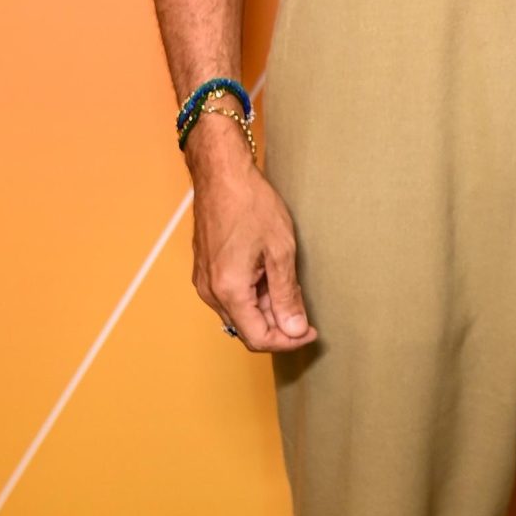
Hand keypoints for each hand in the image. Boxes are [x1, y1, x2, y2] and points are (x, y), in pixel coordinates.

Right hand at [187, 123, 317, 350]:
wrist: (221, 173)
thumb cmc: (250, 204)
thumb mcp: (280, 250)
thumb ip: (287, 295)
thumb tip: (294, 330)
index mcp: (228, 290)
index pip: (258, 338)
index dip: (288, 341)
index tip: (311, 331)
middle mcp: (210, 291)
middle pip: (247, 328)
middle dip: (279, 326)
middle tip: (306, 311)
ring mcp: (204, 280)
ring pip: (239, 313)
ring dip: (267, 310)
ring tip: (291, 287)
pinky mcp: (206, 269)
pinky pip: (231, 295)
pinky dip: (254, 295)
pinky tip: (272, 276)